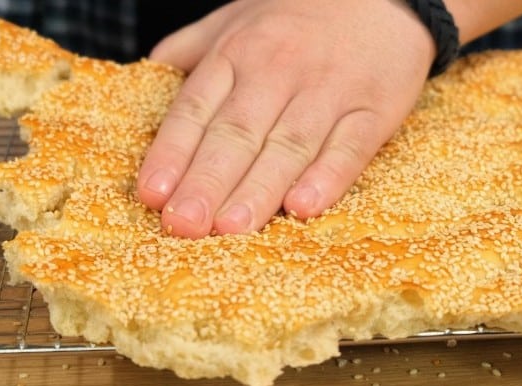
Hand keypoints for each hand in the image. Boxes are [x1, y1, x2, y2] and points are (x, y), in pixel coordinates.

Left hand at [138, 0, 436, 237]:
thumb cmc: (292, 17)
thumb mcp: (232, 20)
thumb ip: (189, 51)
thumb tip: (146, 77)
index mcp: (234, 55)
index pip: (195, 110)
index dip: (172, 153)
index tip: (152, 194)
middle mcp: (276, 71)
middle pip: (236, 134)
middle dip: (206, 182)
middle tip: (182, 225)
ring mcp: (327, 89)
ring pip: (288, 145)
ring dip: (258, 189)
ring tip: (230, 228)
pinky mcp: (375, 106)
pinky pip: (350, 146)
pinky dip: (328, 177)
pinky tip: (304, 207)